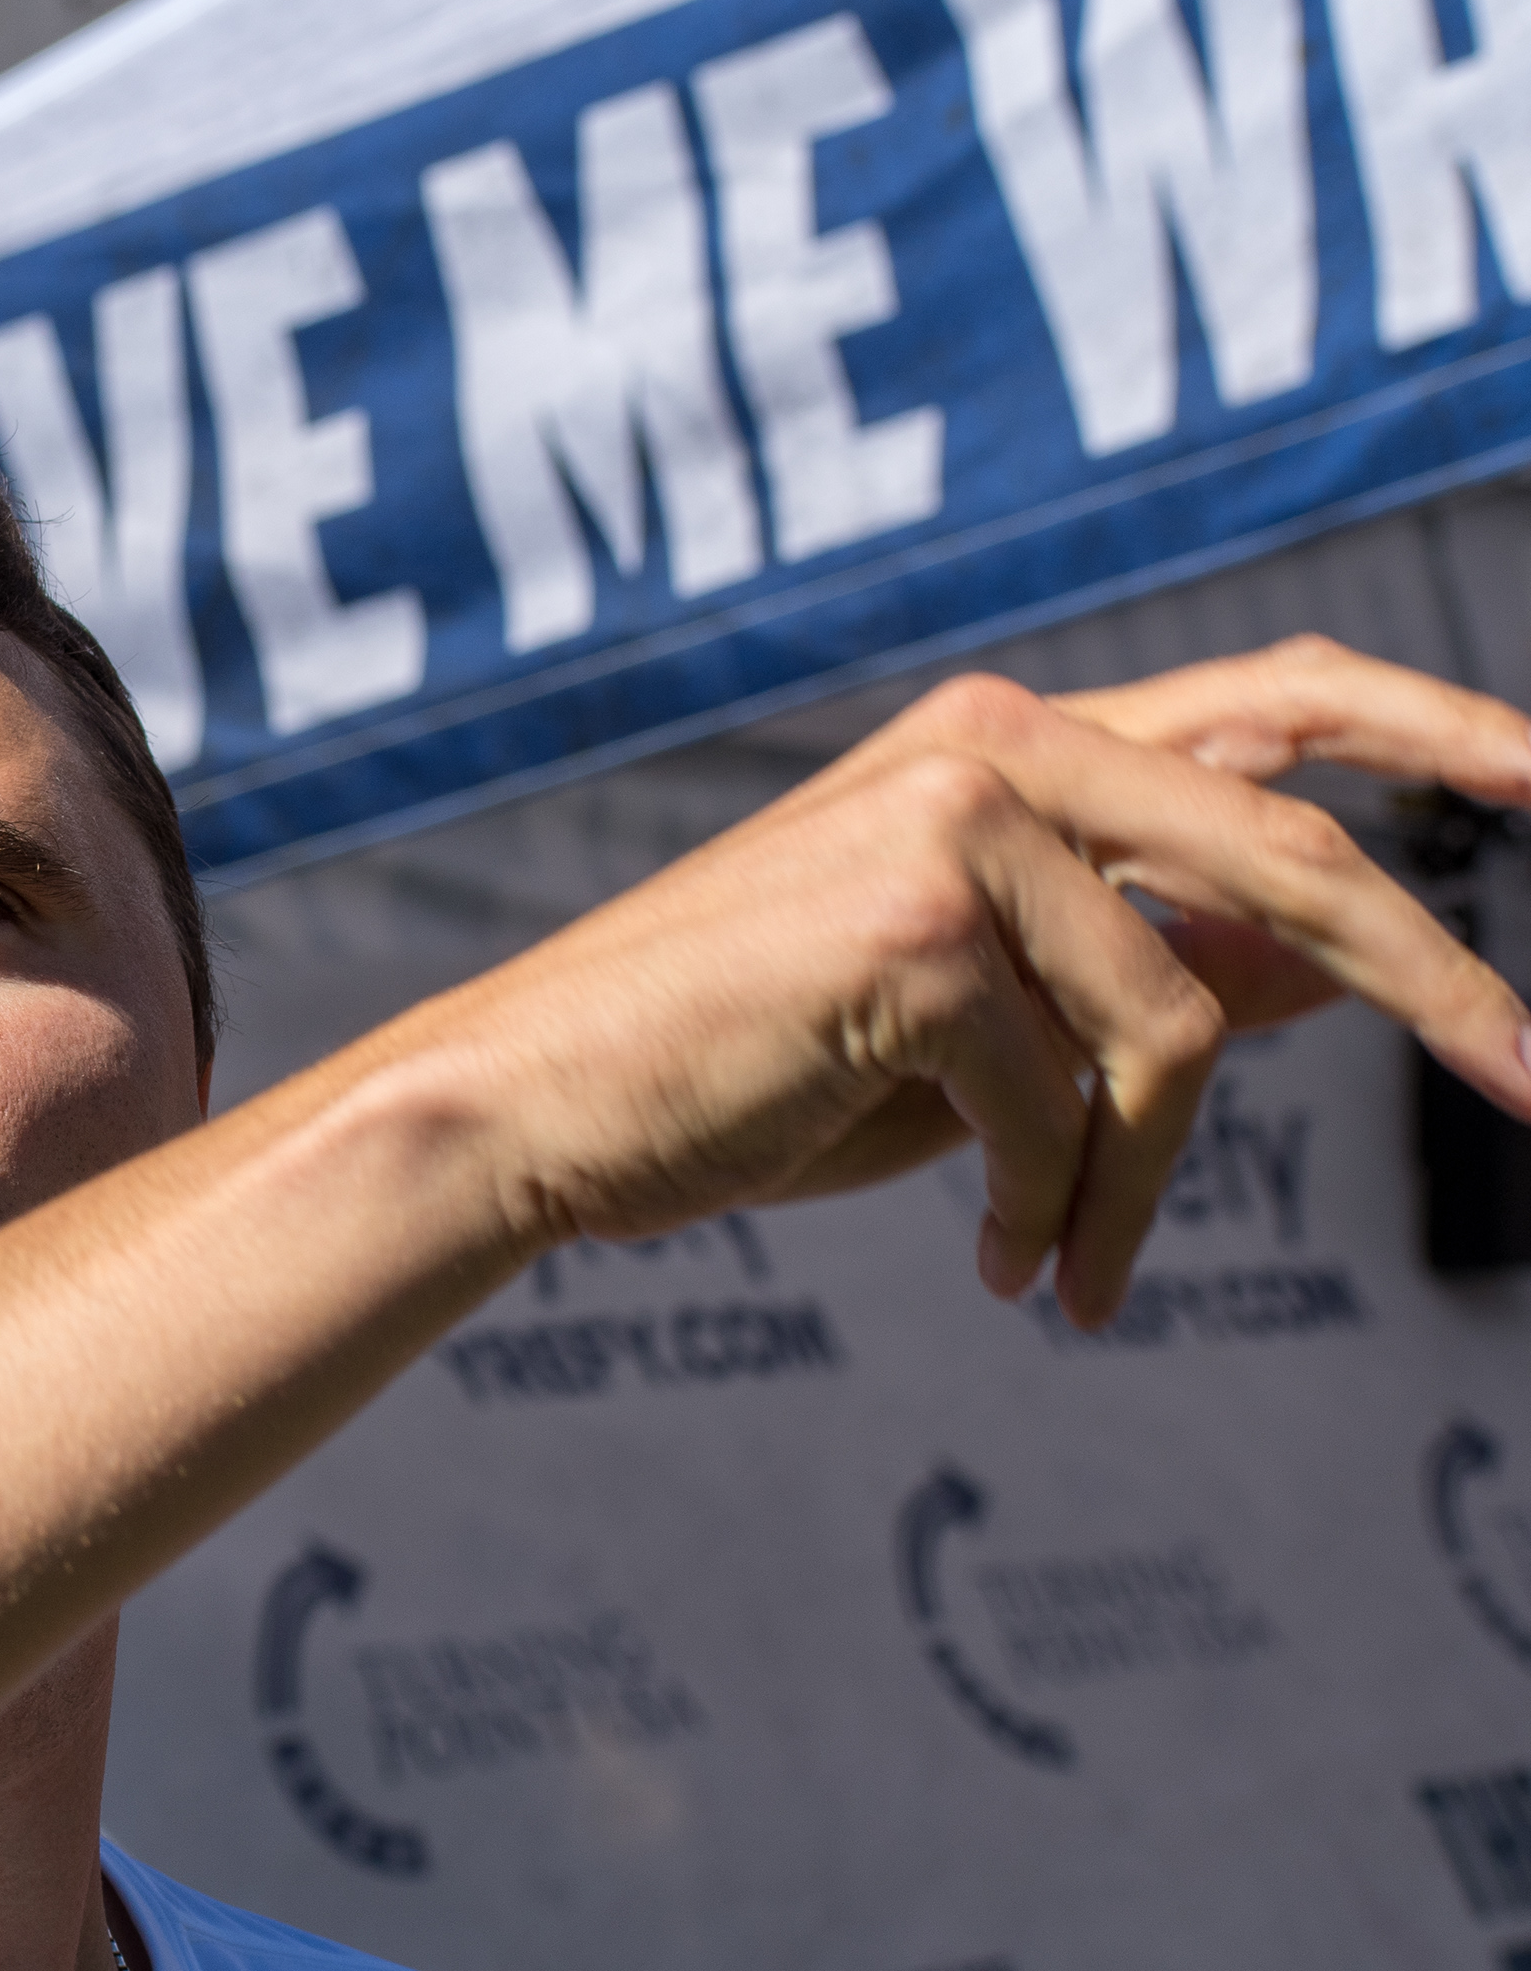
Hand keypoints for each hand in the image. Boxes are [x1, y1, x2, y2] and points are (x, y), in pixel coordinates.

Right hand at [434, 637, 1530, 1327]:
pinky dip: (1047, 1212)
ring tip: (1056, 1270)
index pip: (1283, 699)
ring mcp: (955, 818)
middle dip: (1446, 979)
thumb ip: (1146, 965)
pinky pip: (1067, 1104)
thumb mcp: (982, 1018)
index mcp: (1012, 737)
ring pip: (1176, 1028)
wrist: (532, 1109)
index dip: (1450, 729)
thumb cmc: (744, 1069)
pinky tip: (988, 1263)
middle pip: (1298, 853)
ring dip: (1137, 1188)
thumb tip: (1342, 961)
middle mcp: (998, 740)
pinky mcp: (917, 926)